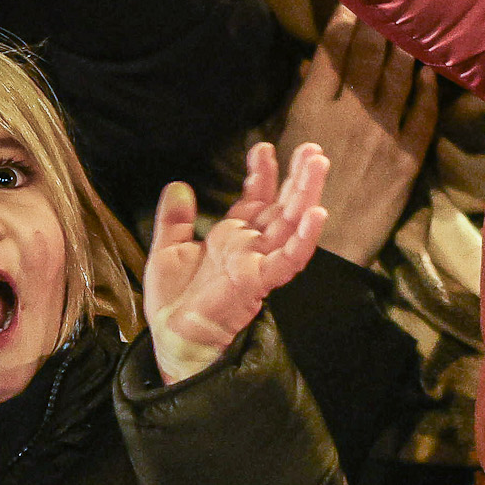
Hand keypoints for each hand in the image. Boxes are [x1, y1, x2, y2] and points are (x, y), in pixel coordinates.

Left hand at [142, 142, 333, 384]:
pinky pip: (289, 258)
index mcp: (232, 238)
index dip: (261, 174)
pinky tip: (317, 213)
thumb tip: (178, 185)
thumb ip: (174, 220)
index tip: (263, 148)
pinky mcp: (260, 281)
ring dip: (307, 194)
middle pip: (282, 207)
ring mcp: (258, 263)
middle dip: (298, 178)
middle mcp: (250, 247)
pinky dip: (304, 237)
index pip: (255, 200)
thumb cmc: (172, 302)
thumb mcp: (166, 250)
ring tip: (318, 165)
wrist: (171, 336)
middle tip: (313, 149)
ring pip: (291, 224)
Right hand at [275, 18, 439, 265]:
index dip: (342, 23)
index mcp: (313, 110)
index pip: (332, 53)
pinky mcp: (408, 155)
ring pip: (398, 77)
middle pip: (367, 56)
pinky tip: (428, 72)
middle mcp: (351, 114)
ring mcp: (383, 133)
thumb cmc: (296, 199)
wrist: (329, 249)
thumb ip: (301, 106)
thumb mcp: (286, 146)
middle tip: (386, 2)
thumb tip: (313, 69)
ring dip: (404, 48)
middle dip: (376, 25)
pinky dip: (427, 90)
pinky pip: (422, 114)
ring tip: (411, 26)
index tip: (350, 2)